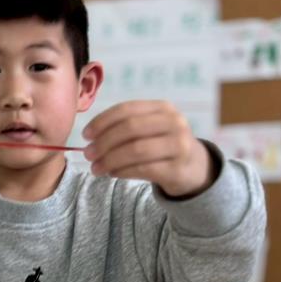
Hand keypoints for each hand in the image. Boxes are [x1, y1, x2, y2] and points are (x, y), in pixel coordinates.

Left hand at [82, 100, 214, 197]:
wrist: (194, 169)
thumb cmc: (162, 147)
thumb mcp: (150, 129)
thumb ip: (125, 127)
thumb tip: (89, 138)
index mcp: (163, 108)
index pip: (127, 110)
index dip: (102, 121)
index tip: (85, 135)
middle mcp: (174, 123)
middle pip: (130, 129)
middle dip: (104, 142)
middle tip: (88, 154)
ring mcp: (179, 145)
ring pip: (135, 150)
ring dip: (110, 160)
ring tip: (96, 168)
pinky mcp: (177, 168)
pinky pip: (143, 169)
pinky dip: (123, 171)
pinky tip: (112, 173)